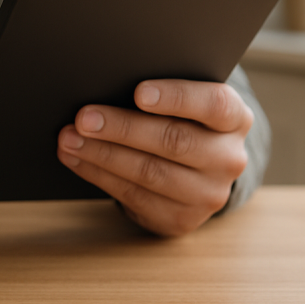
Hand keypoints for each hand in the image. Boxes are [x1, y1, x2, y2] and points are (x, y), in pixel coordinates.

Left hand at [57, 80, 252, 236]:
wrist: (195, 174)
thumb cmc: (180, 122)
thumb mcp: (184, 105)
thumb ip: (159, 94)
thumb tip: (104, 84)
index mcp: (235, 119)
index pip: (214, 104)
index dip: (177, 97)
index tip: (139, 92)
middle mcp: (228, 158)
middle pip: (174, 140)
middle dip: (123, 128)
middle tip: (84, 118)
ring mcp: (208, 194)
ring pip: (150, 172)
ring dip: (103, 154)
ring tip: (70, 139)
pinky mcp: (181, 219)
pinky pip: (134, 196)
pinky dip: (99, 175)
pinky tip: (77, 159)